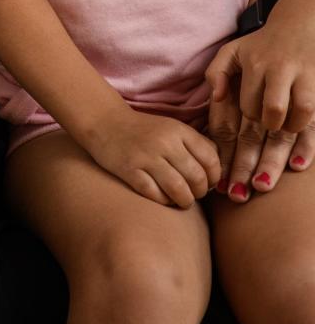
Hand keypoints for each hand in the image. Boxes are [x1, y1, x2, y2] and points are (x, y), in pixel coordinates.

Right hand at [85, 107, 220, 207]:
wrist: (104, 121)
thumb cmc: (144, 130)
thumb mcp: (172, 128)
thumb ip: (196, 145)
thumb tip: (219, 172)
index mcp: (178, 130)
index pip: (211, 159)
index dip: (214, 177)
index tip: (207, 182)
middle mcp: (164, 142)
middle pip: (197, 178)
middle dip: (200, 192)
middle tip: (194, 193)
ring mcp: (146, 157)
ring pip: (180, 191)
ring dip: (184, 201)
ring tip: (181, 199)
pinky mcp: (130, 171)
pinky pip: (156, 196)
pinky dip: (164, 201)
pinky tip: (163, 197)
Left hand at [206, 25, 314, 135]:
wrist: (296, 24)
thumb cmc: (260, 45)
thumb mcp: (232, 51)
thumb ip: (216, 72)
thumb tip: (217, 98)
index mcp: (255, 63)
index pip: (249, 106)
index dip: (252, 115)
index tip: (257, 110)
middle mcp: (279, 67)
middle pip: (274, 109)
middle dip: (272, 124)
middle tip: (273, 120)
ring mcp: (304, 72)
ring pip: (302, 110)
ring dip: (295, 125)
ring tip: (289, 123)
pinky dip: (309, 123)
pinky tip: (302, 121)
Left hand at [206, 29, 314, 200]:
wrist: (303, 22)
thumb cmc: (262, 43)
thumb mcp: (234, 49)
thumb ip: (218, 71)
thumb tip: (215, 98)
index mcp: (250, 70)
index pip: (235, 115)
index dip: (226, 149)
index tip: (220, 178)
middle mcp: (272, 76)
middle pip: (257, 127)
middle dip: (247, 162)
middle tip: (239, 193)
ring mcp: (297, 83)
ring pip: (285, 124)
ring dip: (274, 155)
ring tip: (263, 185)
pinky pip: (312, 121)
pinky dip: (307, 144)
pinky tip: (297, 166)